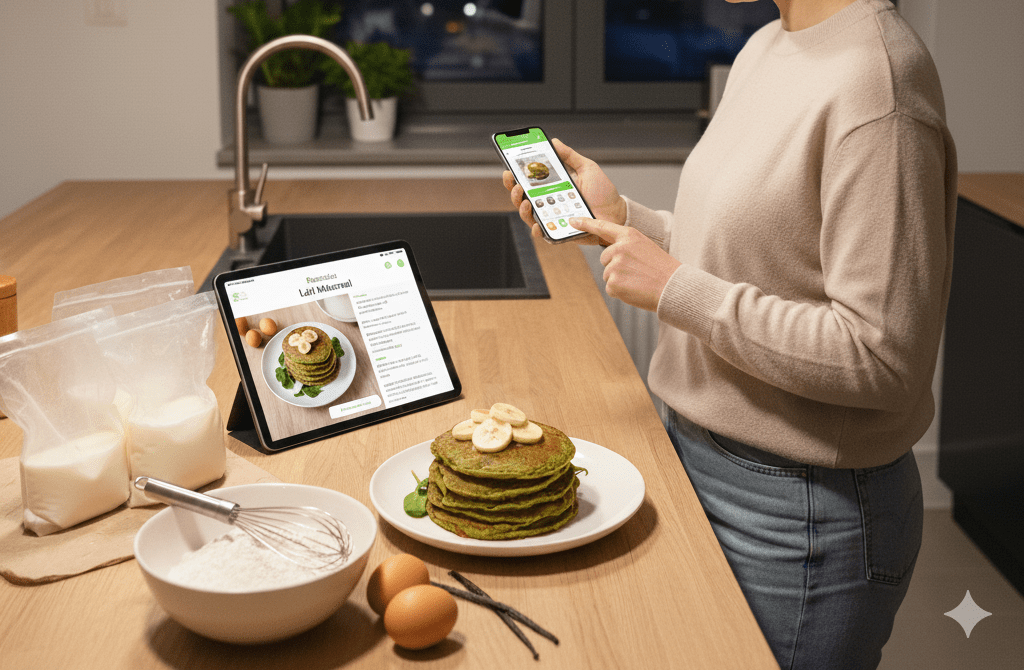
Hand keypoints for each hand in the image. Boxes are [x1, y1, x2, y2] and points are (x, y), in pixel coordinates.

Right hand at [502, 138, 626, 243]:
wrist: (617, 213)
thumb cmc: (603, 192)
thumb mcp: (587, 168)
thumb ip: (570, 156)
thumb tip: (554, 142)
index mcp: (552, 187)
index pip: (528, 182)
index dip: (515, 177)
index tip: (509, 169)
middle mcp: (549, 203)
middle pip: (522, 199)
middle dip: (514, 191)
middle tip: (517, 184)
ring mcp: (553, 218)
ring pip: (528, 216)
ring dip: (522, 209)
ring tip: (527, 201)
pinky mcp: (559, 232)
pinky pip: (543, 233)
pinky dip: (537, 230)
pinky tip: (537, 224)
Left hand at [569, 217, 680, 312]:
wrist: (674, 287)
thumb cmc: (662, 269)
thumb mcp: (645, 247)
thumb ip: (626, 247)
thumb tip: (611, 255)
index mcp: (629, 236)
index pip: (603, 227)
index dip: (586, 223)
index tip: (572, 220)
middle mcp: (619, 248)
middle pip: (604, 258)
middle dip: (616, 266)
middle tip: (636, 272)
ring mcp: (615, 265)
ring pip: (608, 274)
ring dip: (620, 280)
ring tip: (639, 280)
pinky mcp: (613, 283)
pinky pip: (611, 288)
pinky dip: (621, 292)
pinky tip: (635, 289)